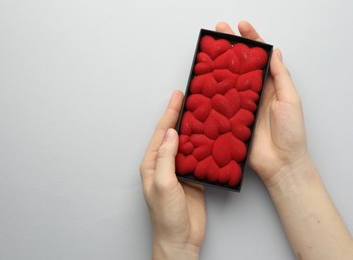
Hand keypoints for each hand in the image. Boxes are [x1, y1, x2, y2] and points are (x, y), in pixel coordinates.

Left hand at [140, 91, 205, 259]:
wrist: (180, 239)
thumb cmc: (166, 216)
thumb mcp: (163, 184)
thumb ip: (166, 158)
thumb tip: (172, 133)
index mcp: (152, 164)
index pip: (162, 133)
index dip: (170, 113)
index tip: (178, 96)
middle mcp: (164, 164)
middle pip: (175, 134)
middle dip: (182, 115)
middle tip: (192, 97)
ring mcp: (180, 170)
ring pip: (188, 143)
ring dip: (196, 128)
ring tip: (204, 111)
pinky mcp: (194, 178)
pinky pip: (199, 157)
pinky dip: (206, 145)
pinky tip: (212, 136)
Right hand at [215, 21, 311, 186]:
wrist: (280, 163)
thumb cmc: (290, 133)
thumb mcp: (290, 100)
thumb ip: (281, 76)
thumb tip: (274, 52)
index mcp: (270, 85)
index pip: (260, 57)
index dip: (251, 40)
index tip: (241, 26)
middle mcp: (253, 93)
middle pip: (239, 65)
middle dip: (229, 47)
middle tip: (219, 31)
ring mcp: (240, 105)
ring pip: (227, 81)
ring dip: (218, 65)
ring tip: (208, 51)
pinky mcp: (230, 119)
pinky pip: (219, 103)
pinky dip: (211, 92)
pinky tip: (204, 81)